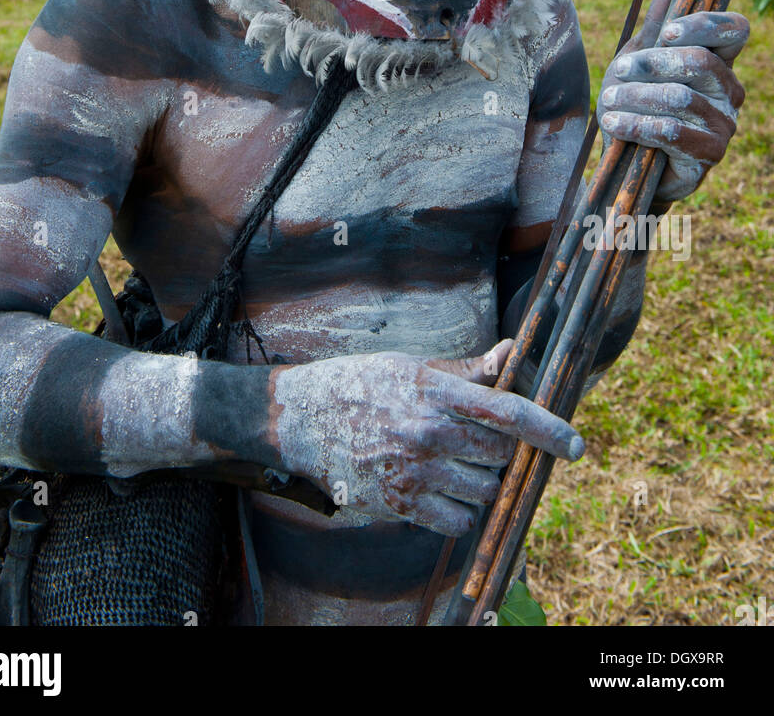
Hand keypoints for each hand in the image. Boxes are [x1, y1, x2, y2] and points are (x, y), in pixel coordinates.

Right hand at [268, 341, 583, 535]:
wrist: (300, 419)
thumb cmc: (360, 383)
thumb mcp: (412, 366)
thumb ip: (466, 370)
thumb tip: (511, 353)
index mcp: (434, 392)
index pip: (505, 411)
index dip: (547, 428)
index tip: (575, 445)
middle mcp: (428, 432)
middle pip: (500, 456)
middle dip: (506, 453)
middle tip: (489, 443)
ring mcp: (414, 472)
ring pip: (483, 490)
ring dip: (483, 482)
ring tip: (458, 463)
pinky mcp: (400, 503)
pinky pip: (456, 521)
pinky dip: (460, 511)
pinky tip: (444, 489)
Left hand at [598, 0, 747, 201]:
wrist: (630, 162)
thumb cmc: (638, 104)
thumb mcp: (640, 60)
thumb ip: (657, 24)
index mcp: (720, 61)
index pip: (735, 29)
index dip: (703, 24)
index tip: (665, 32)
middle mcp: (730, 91)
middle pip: (702, 62)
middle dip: (653, 63)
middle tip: (619, 71)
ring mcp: (724, 124)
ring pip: (682, 98)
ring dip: (636, 97)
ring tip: (608, 102)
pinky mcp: (709, 155)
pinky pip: (673, 132)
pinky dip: (637, 124)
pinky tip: (614, 123)